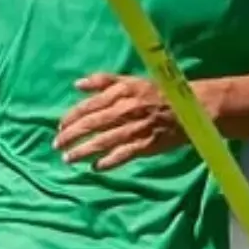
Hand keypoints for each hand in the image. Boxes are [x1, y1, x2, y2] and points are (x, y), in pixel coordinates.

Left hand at [54, 73, 191, 169]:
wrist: (191, 108)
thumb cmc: (158, 93)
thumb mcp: (131, 81)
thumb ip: (103, 81)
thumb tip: (76, 84)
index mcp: (121, 93)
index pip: (89, 106)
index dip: (71, 117)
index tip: (59, 127)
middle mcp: (126, 110)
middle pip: (92, 124)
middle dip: (71, 136)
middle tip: (57, 145)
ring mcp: (136, 128)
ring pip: (103, 142)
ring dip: (83, 151)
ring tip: (69, 158)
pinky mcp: (146, 144)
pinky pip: (123, 155)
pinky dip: (109, 162)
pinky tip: (96, 167)